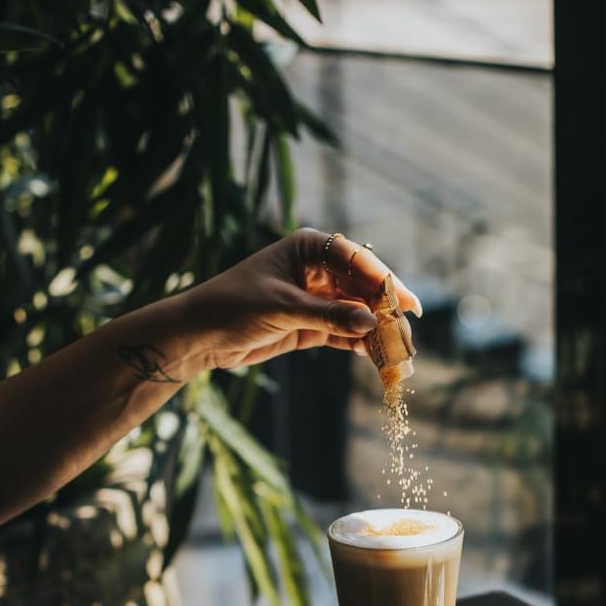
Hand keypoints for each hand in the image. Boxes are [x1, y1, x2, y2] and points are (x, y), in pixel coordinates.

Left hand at [178, 227, 421, 369]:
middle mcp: (317, 270)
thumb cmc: (232, 307)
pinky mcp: (311, 326)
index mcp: (308, 249)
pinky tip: (377, 357)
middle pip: (362, 286)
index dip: (384, 280)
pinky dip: (359, 345)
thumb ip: (327, 315)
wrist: (199, 336)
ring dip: (376, 330)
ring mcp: (316, 299)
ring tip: (398, 350)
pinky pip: (344, 333)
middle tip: (407, 331)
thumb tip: (371, 321)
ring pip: (357, 312)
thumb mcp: (281, 309)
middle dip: (384, 309)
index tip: (405, 302)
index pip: (356, 260)